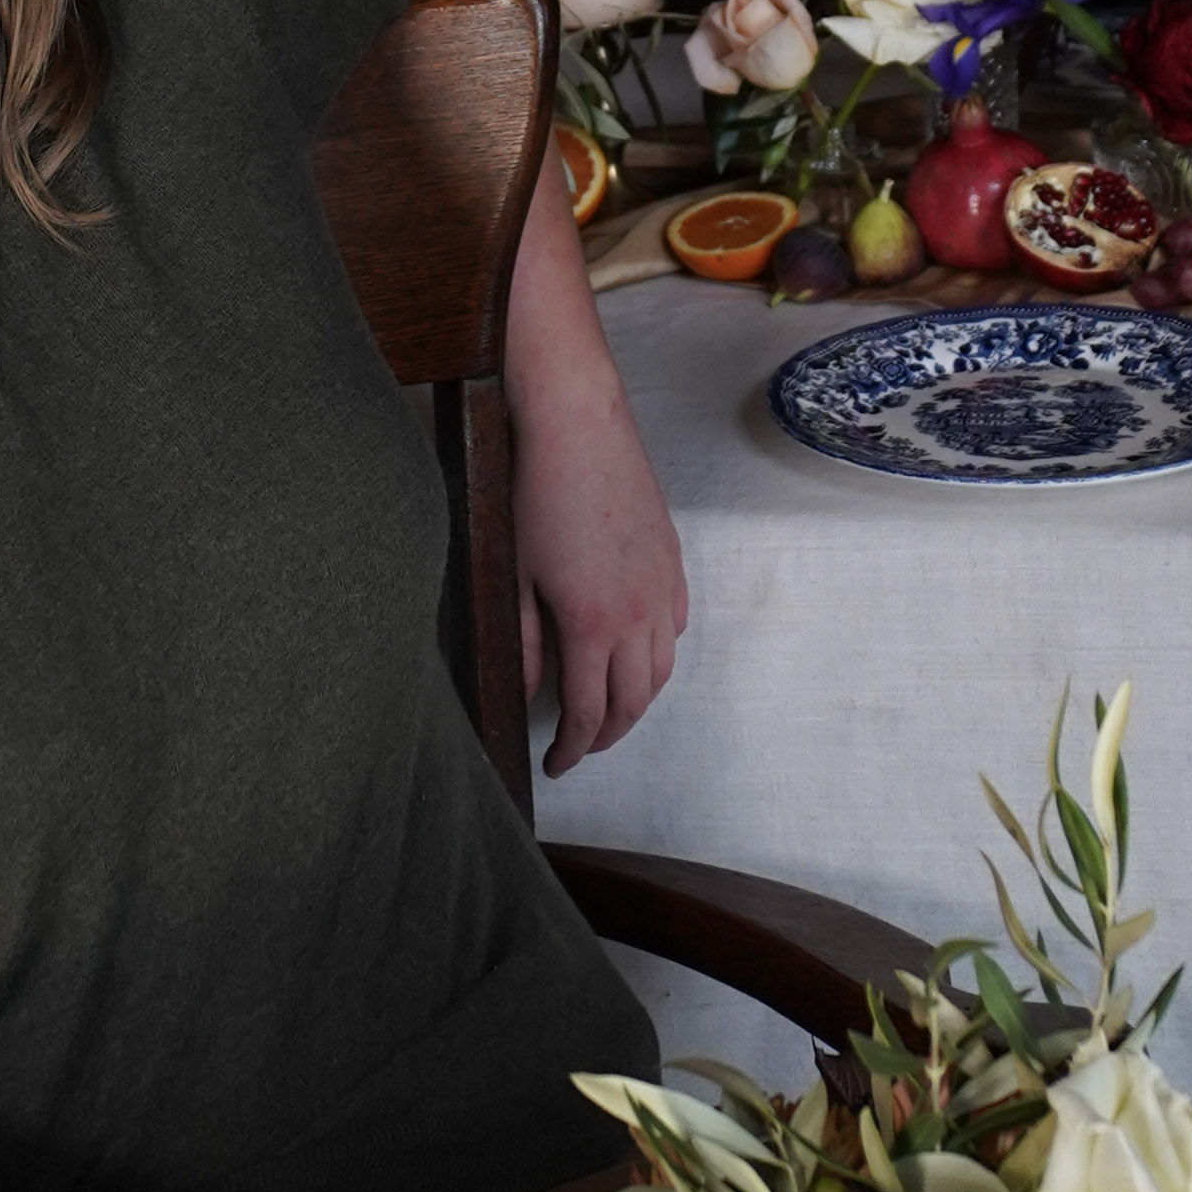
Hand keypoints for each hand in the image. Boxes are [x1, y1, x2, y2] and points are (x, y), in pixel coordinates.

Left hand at [514, 369, 688, 770]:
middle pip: (633, 702)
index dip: (573, 749)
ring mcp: (661, 586)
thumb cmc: (538, 494)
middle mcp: (638, 615)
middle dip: (606, 735)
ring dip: (636, 700)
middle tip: (580, 746)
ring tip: (608, 709)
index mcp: (592, 626)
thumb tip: (525, 691)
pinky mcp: (672, 560)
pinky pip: (676, 627)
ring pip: (661, 670)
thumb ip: (520, 642)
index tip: (556, 764)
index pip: (589, 714)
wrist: (579, 427)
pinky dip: (658, 655)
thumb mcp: (514, 575)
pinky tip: (636, 652)